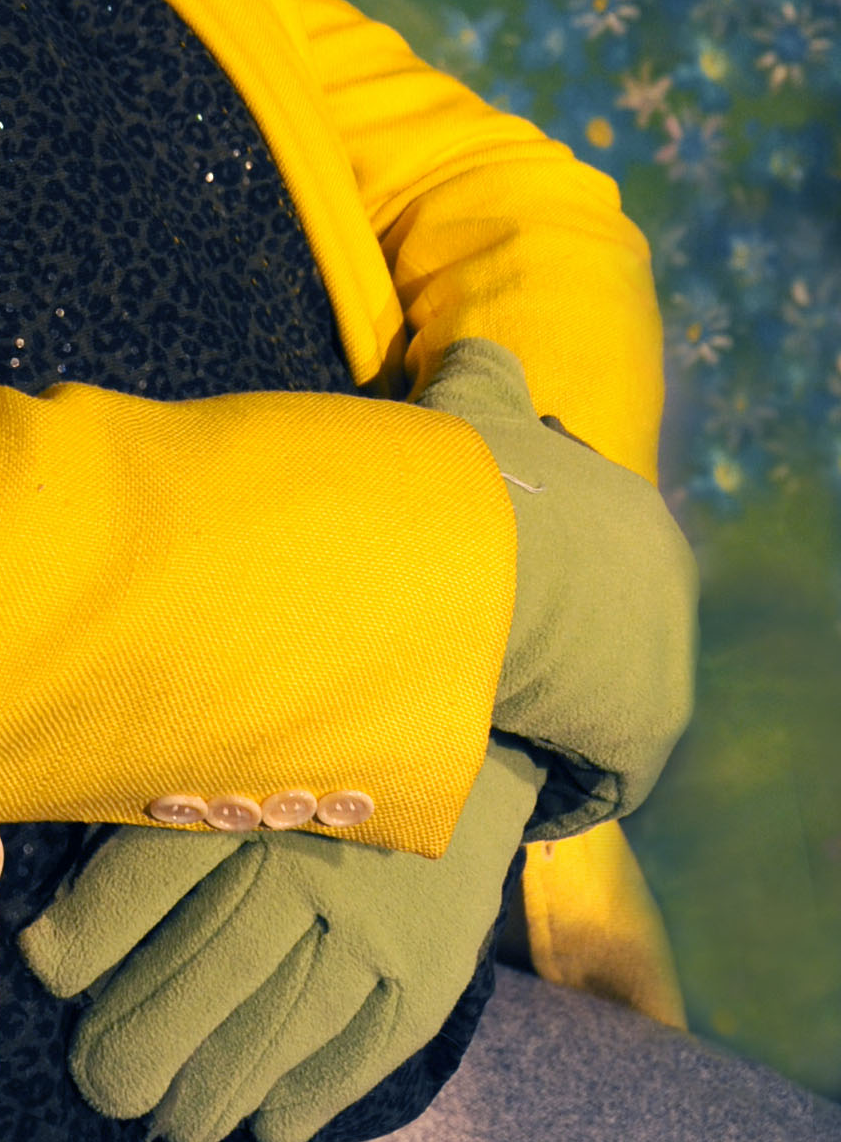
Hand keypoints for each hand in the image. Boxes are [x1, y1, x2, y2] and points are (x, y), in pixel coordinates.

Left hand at [18, 741, 541, 1141]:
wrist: (478, 729)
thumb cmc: (322, 739)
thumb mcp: (243, 738)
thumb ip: (162, 799)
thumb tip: (67, 898)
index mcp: (259, 787)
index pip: (157, 871)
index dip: (94, 931)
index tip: (45, 968)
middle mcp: (318, 858)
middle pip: (218, 966)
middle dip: (146, 1042)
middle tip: (102, 1086)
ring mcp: (382, 921)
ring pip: (285, 1024)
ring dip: (218, 1089)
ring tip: (171, 1123)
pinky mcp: (436, 965)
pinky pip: (367, 1048)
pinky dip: (313, 1096)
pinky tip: (266, 1127)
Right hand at [419, 338, 697, 830]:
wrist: (490, 554)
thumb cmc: (474, 480)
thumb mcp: (474, 401)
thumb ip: (484, 372)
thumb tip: (478, 357)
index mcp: (634, 512)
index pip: (587, 551)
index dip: (527, 569)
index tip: (474, 584)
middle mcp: (668, 584)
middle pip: (601, 629)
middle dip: (548, 645)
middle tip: (476, 660)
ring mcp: (666, 662)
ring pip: (600, 700)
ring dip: (552, 718)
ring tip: (483, 726)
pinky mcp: (646, 733)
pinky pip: (603, 772)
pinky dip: (560, 784)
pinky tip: (507, 781)